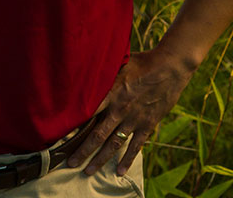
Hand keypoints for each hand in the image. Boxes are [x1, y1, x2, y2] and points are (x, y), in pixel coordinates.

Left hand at [68, 49, 194, 176]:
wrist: (170, 68)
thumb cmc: (143, 62)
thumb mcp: (119, 63)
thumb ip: (105, 72)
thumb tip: (88, 67)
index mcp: (111, 92)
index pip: (87, 111)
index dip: (74, 124)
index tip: (62, 134)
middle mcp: (120, 109)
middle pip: (97, 134)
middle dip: (83, 150)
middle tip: (70, 163)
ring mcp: (134, 119)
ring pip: (113, 144)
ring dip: (100, 158)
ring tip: (88, 171)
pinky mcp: (147, 124)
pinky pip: (135, 145)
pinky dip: (127, 159)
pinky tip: (119, 171)